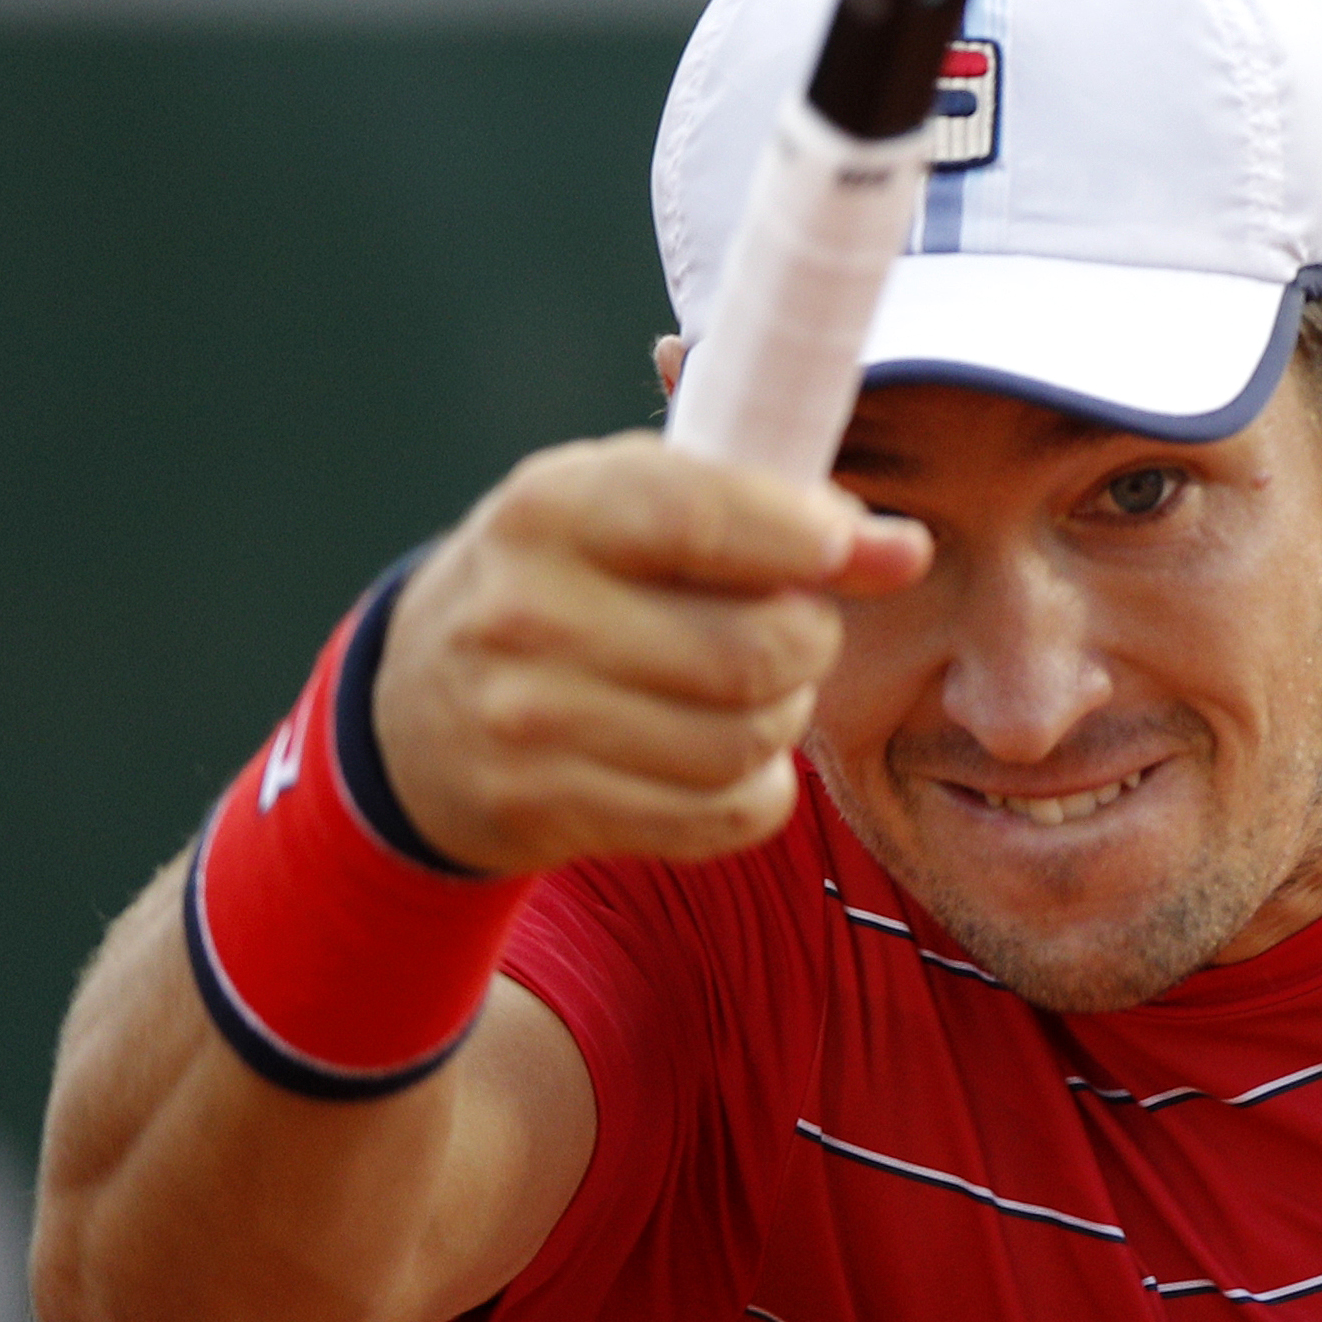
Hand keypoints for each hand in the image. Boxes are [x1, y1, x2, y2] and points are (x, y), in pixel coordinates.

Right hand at [372, 436, 931, 873]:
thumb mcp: (632, 509)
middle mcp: (526, 612)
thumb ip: (768, 511)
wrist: (419, 711)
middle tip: (789, 631)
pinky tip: (716, 756)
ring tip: (745, 692)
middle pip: (756, 649)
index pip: (705, 515)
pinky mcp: (547, 810)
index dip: (809, 539)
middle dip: (808, 641)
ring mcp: (528, 721)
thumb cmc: (567, 584)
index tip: (861, 551)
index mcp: (549, 506)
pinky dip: (755, 790)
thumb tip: (902, 550)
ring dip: (782, 720)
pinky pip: (728, 815)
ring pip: (749, 741)